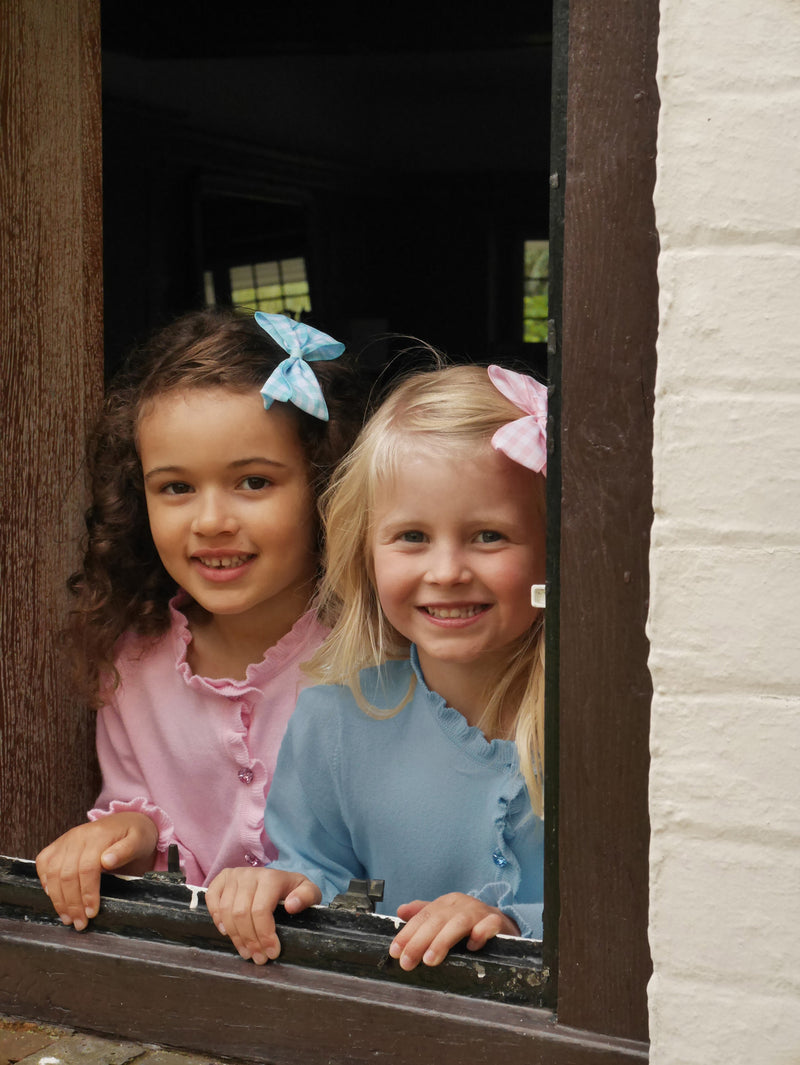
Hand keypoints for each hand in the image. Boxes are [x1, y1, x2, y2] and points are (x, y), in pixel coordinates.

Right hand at [35, 812, 158, 930]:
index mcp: (99, 836)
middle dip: (72, 903)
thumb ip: (125, 850)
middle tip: (80, 923)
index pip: (87, 868)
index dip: (87, 893)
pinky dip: (44, 881)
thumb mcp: (139, 841)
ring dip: (58, 899)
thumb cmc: (136, 835)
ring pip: (52, 871)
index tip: (91, 912)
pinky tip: (53, 896)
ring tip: (67, 918)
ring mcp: (66, 839)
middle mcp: (78, 836)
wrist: (127, 822)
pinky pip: (44, 862)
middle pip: (67, 873)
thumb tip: (107, 860)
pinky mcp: (59, 844)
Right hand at [205, 866, 320, 964]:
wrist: (280, 879)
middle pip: (241, 914)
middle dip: (250, 941)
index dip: (264, 935)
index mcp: (271, 877)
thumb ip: (307, 896)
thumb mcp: (309, 892)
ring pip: (226, 911)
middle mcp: (249, 874)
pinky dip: (216, 918)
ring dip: (235, 937)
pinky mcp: (221, 879)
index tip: (272, 953)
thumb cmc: (294, 890)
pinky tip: (227, 932)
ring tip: (246, 952)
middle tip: (259, 958)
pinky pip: (212, 899)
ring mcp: (234, 876)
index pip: (261, 910)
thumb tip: (292, 906)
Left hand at [390, 893, 519, 970]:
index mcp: (446, 903)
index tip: (395, 952)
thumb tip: (400, 911)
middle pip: (437, 920)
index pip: (423, 916)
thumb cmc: (468, 923)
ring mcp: (479, 912)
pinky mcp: (497, 921)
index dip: (407, 934)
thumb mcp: (445, 917)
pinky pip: (489, 925)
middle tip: (407, 963)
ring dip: (443, 941)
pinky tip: (472, 947)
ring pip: (459, 923)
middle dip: (419, 941)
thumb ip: (423, 915)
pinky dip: (480, 933)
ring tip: (430, 960)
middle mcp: (461, 904)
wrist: (501, 922)